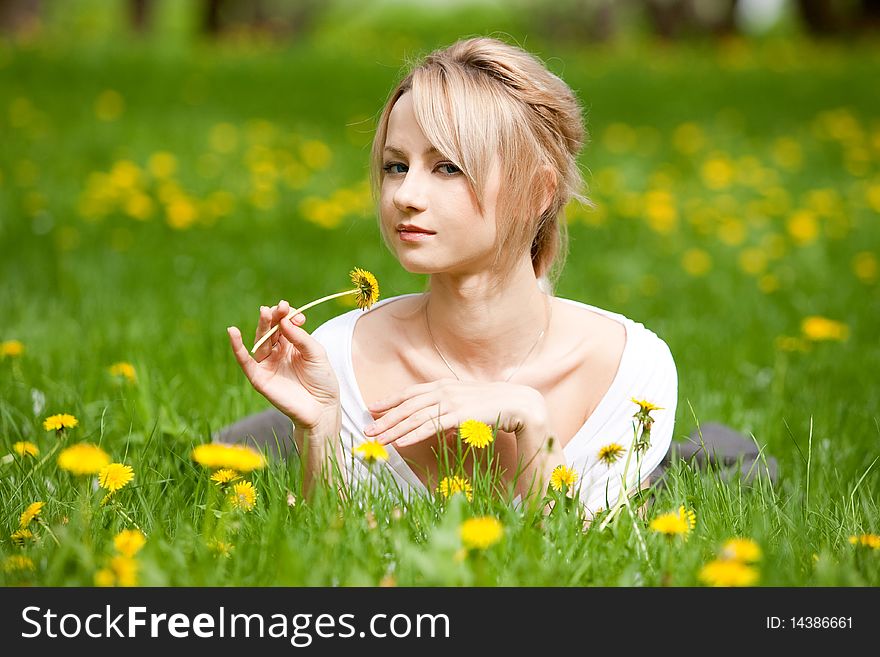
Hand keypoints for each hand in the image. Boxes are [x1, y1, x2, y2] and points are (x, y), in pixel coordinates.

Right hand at [227, 300, 339, 431]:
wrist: (322, 408)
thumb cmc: (322, 380)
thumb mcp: (316, 353)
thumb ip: (300, 337)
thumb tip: (284, 321)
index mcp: (292, 344)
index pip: (284, 323)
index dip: (288, 315)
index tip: (298, 316)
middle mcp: (277, 352)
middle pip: (271, 329)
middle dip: (274, 317)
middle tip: (279, 307)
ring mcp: (267, 364)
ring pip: (261, 341)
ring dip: (262, 325)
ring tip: (265, 312)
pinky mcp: (259, 378)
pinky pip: (245, 361)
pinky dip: (237, 347)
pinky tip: (232, 332)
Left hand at [363, 378, 547, 447]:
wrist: (518, 404)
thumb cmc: (493, 406)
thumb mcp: (465, 406)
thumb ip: (449, 414)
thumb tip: (441, 430)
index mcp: (443, 386)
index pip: (409, 393)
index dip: (389, 401)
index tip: (372, 409)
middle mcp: (443, 391)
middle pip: (407, 407)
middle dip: (385, 419)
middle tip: (367, 430)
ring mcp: (450, 402)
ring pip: (415, 418)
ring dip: (394, 429)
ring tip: (378, 440)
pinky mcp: (459, 415)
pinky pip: (430, 427)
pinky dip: (413, 435)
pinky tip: (400, 443)